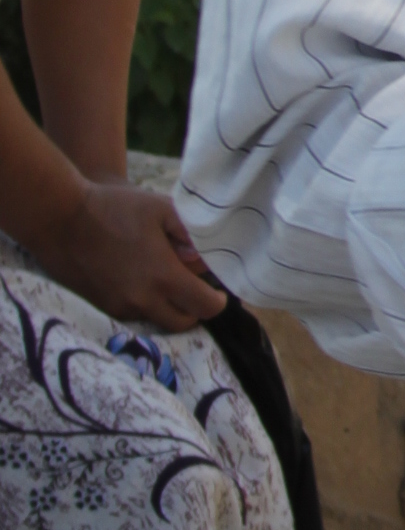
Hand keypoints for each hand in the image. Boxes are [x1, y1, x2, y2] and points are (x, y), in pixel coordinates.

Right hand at [43, 181, 226, 334]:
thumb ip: (192, 233)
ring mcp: (120, 307)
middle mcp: (143, 300)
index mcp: (163, 277)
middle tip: (196, 287)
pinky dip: (146, 305)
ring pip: (158, 320)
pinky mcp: (103, 307)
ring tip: (168, 281)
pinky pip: (134, 315)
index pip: (205, 307)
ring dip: (170, 308)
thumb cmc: (114, 207)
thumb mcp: (162, 208)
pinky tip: (142, 280)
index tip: (218, 289)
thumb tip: (206, 259)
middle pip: (183, 322)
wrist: (61, 218)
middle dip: (195, 308)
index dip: (218, 300)